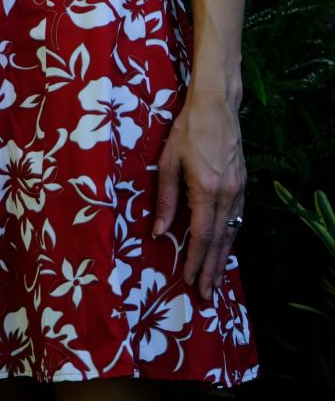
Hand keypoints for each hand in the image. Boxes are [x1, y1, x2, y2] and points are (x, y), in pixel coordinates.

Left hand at [152, 92, 244, 299]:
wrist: (216, 105)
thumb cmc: (186, 129)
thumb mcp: (168, 161)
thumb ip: (165, 199)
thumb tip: (158, 232)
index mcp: (205, 189)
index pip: (201, 235)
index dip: (194, 260)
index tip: (188, 281)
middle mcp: (226, 194)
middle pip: (220, 241)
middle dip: (211, 270)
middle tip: (205, 295)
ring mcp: (238, 190)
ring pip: (232, 233)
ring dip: (223, 259)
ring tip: (216, 282)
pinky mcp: (242, 184)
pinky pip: (238, 219)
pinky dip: (232, 239)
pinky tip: (226, 250)